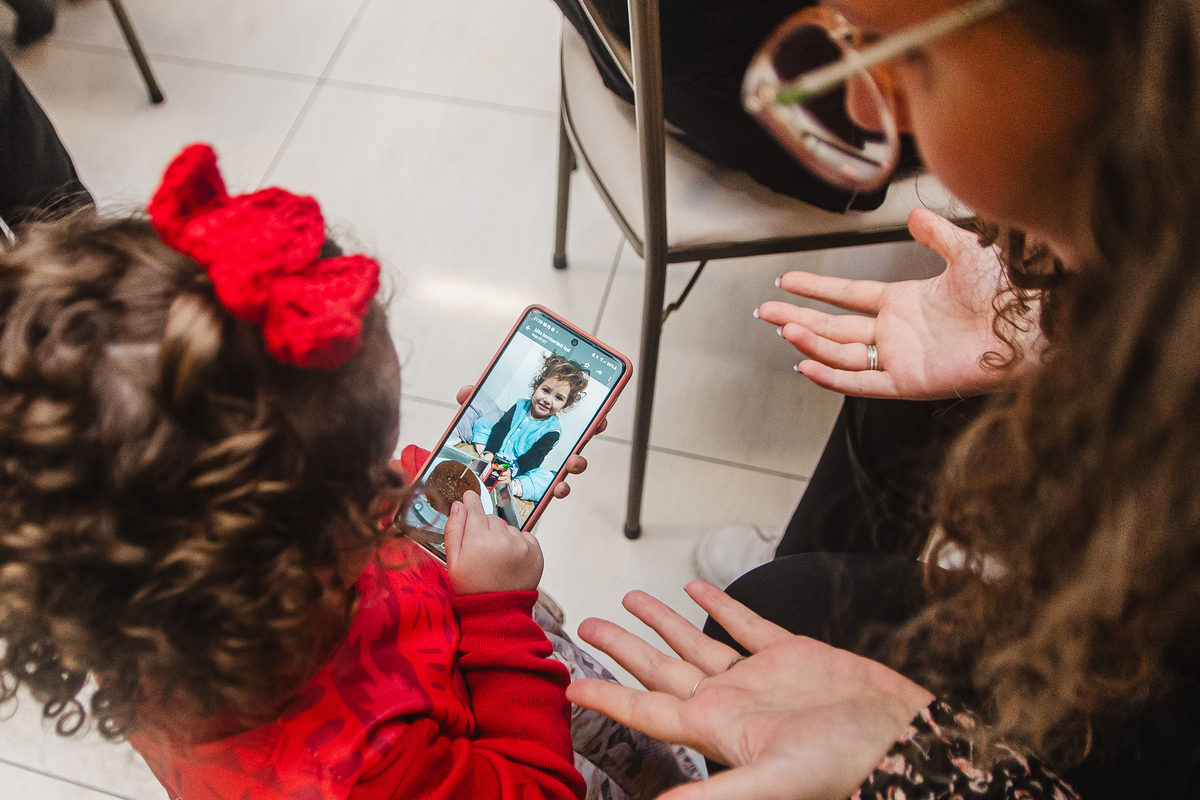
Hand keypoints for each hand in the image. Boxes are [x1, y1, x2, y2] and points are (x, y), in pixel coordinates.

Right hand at [443, 491, 542, 593]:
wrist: (499, 610)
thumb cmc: (472, 586)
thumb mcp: (453, 561)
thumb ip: (454, 530)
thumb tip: (459, 505)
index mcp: (478, 539)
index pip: (475, 508)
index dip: (471, 502)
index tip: (470, 498)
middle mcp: (501, 538)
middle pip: (492, 519)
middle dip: (486, 529)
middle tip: (482, 549)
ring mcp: (521, 544)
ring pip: (508, 527)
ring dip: (503, 537)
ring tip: (497, 559)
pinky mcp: (535, 551)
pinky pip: (525, 536)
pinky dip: (518, 544)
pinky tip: (510, 561)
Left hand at [457, 385, 603, 498]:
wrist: (472, 480)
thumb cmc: (483, 447)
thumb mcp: (476, 422)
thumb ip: (472, 403)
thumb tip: (466, 393)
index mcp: (537, 431)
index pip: (564, 420)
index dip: (584, 416)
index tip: (597, 410)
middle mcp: (546, 451)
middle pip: (576, 440)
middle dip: (592, 431)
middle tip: (597, 426)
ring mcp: (543, 471)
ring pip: (569, 467)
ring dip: (577, 463)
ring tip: (574, 461)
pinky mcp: (536, 490)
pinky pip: (552, 490)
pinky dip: (558, 489)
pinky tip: (557, 487)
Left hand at [566, 580, 933, 799]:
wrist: (904, 739)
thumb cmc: (845, 764)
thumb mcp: (771, 780)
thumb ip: (711, 795)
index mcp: (718, 729)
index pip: (646, 711)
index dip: (607, 697)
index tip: (572, 685)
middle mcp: (731, 701)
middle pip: (661, 672)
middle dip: (623, 650)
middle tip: (587, 626)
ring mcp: (760, 677)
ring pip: (696, 644)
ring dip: (662, 623)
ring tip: (629, 601)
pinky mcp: (793, 654)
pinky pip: (746, 625)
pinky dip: (721, 604)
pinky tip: (697, 589)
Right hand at [756, 209, 1042, 399]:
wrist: (1034, 323)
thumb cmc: (1010, 292)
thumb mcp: (966, 251)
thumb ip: (936, 235)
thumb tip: (915, 216)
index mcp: (907, 303)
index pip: (849, 297)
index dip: (817, 289)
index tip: (787, 282)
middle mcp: (899, 333)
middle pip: (834, 326)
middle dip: (798, 317)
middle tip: (766, 311)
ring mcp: (901, 358)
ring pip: (841, 352)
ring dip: (810, 340)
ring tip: (783, 328)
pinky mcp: (909, 381)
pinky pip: (861, 382)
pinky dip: (832, 375)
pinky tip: (807, 363)